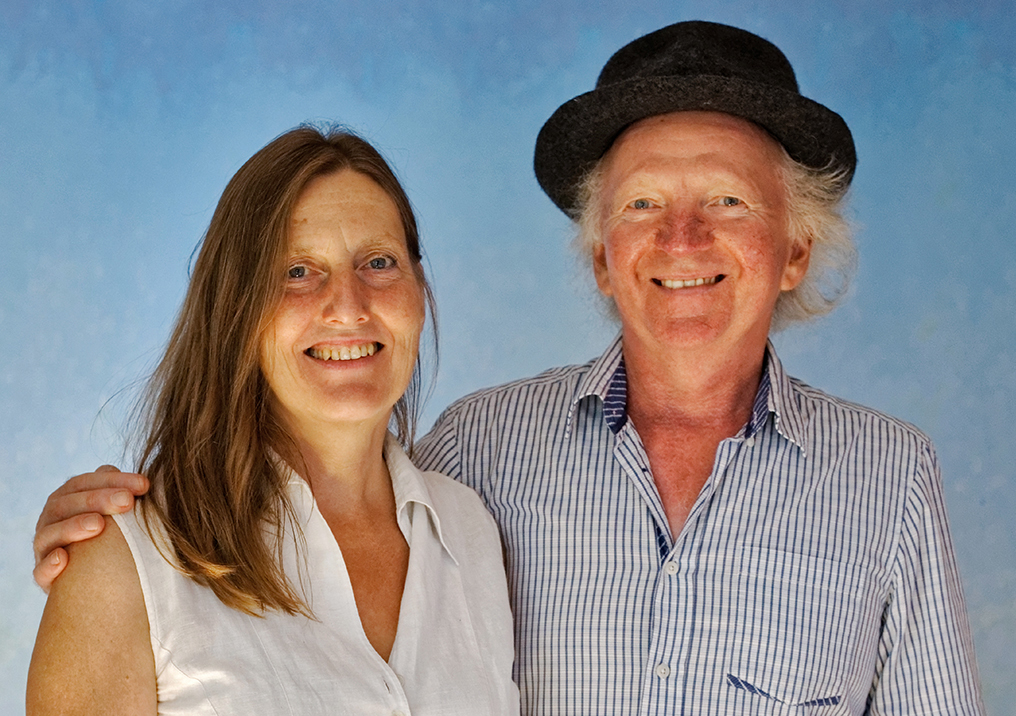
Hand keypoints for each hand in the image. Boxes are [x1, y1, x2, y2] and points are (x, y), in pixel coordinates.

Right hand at [33, 465, 149, 592]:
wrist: (91, 580)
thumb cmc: (107, 538)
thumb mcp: (114, 515)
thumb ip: (121, 494)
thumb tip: (141, 480)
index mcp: (66, 500)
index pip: (83, 483)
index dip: (112, 480)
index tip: (144, 485)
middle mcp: (50, 521)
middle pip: (66, 504)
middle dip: (97, 499)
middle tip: (127, 501)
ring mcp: (44, 548)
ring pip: (49, 534)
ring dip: (73, 527)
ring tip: (98, 525)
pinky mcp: (43, 577)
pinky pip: (40, 571)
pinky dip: (49, 565)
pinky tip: (63, 558)